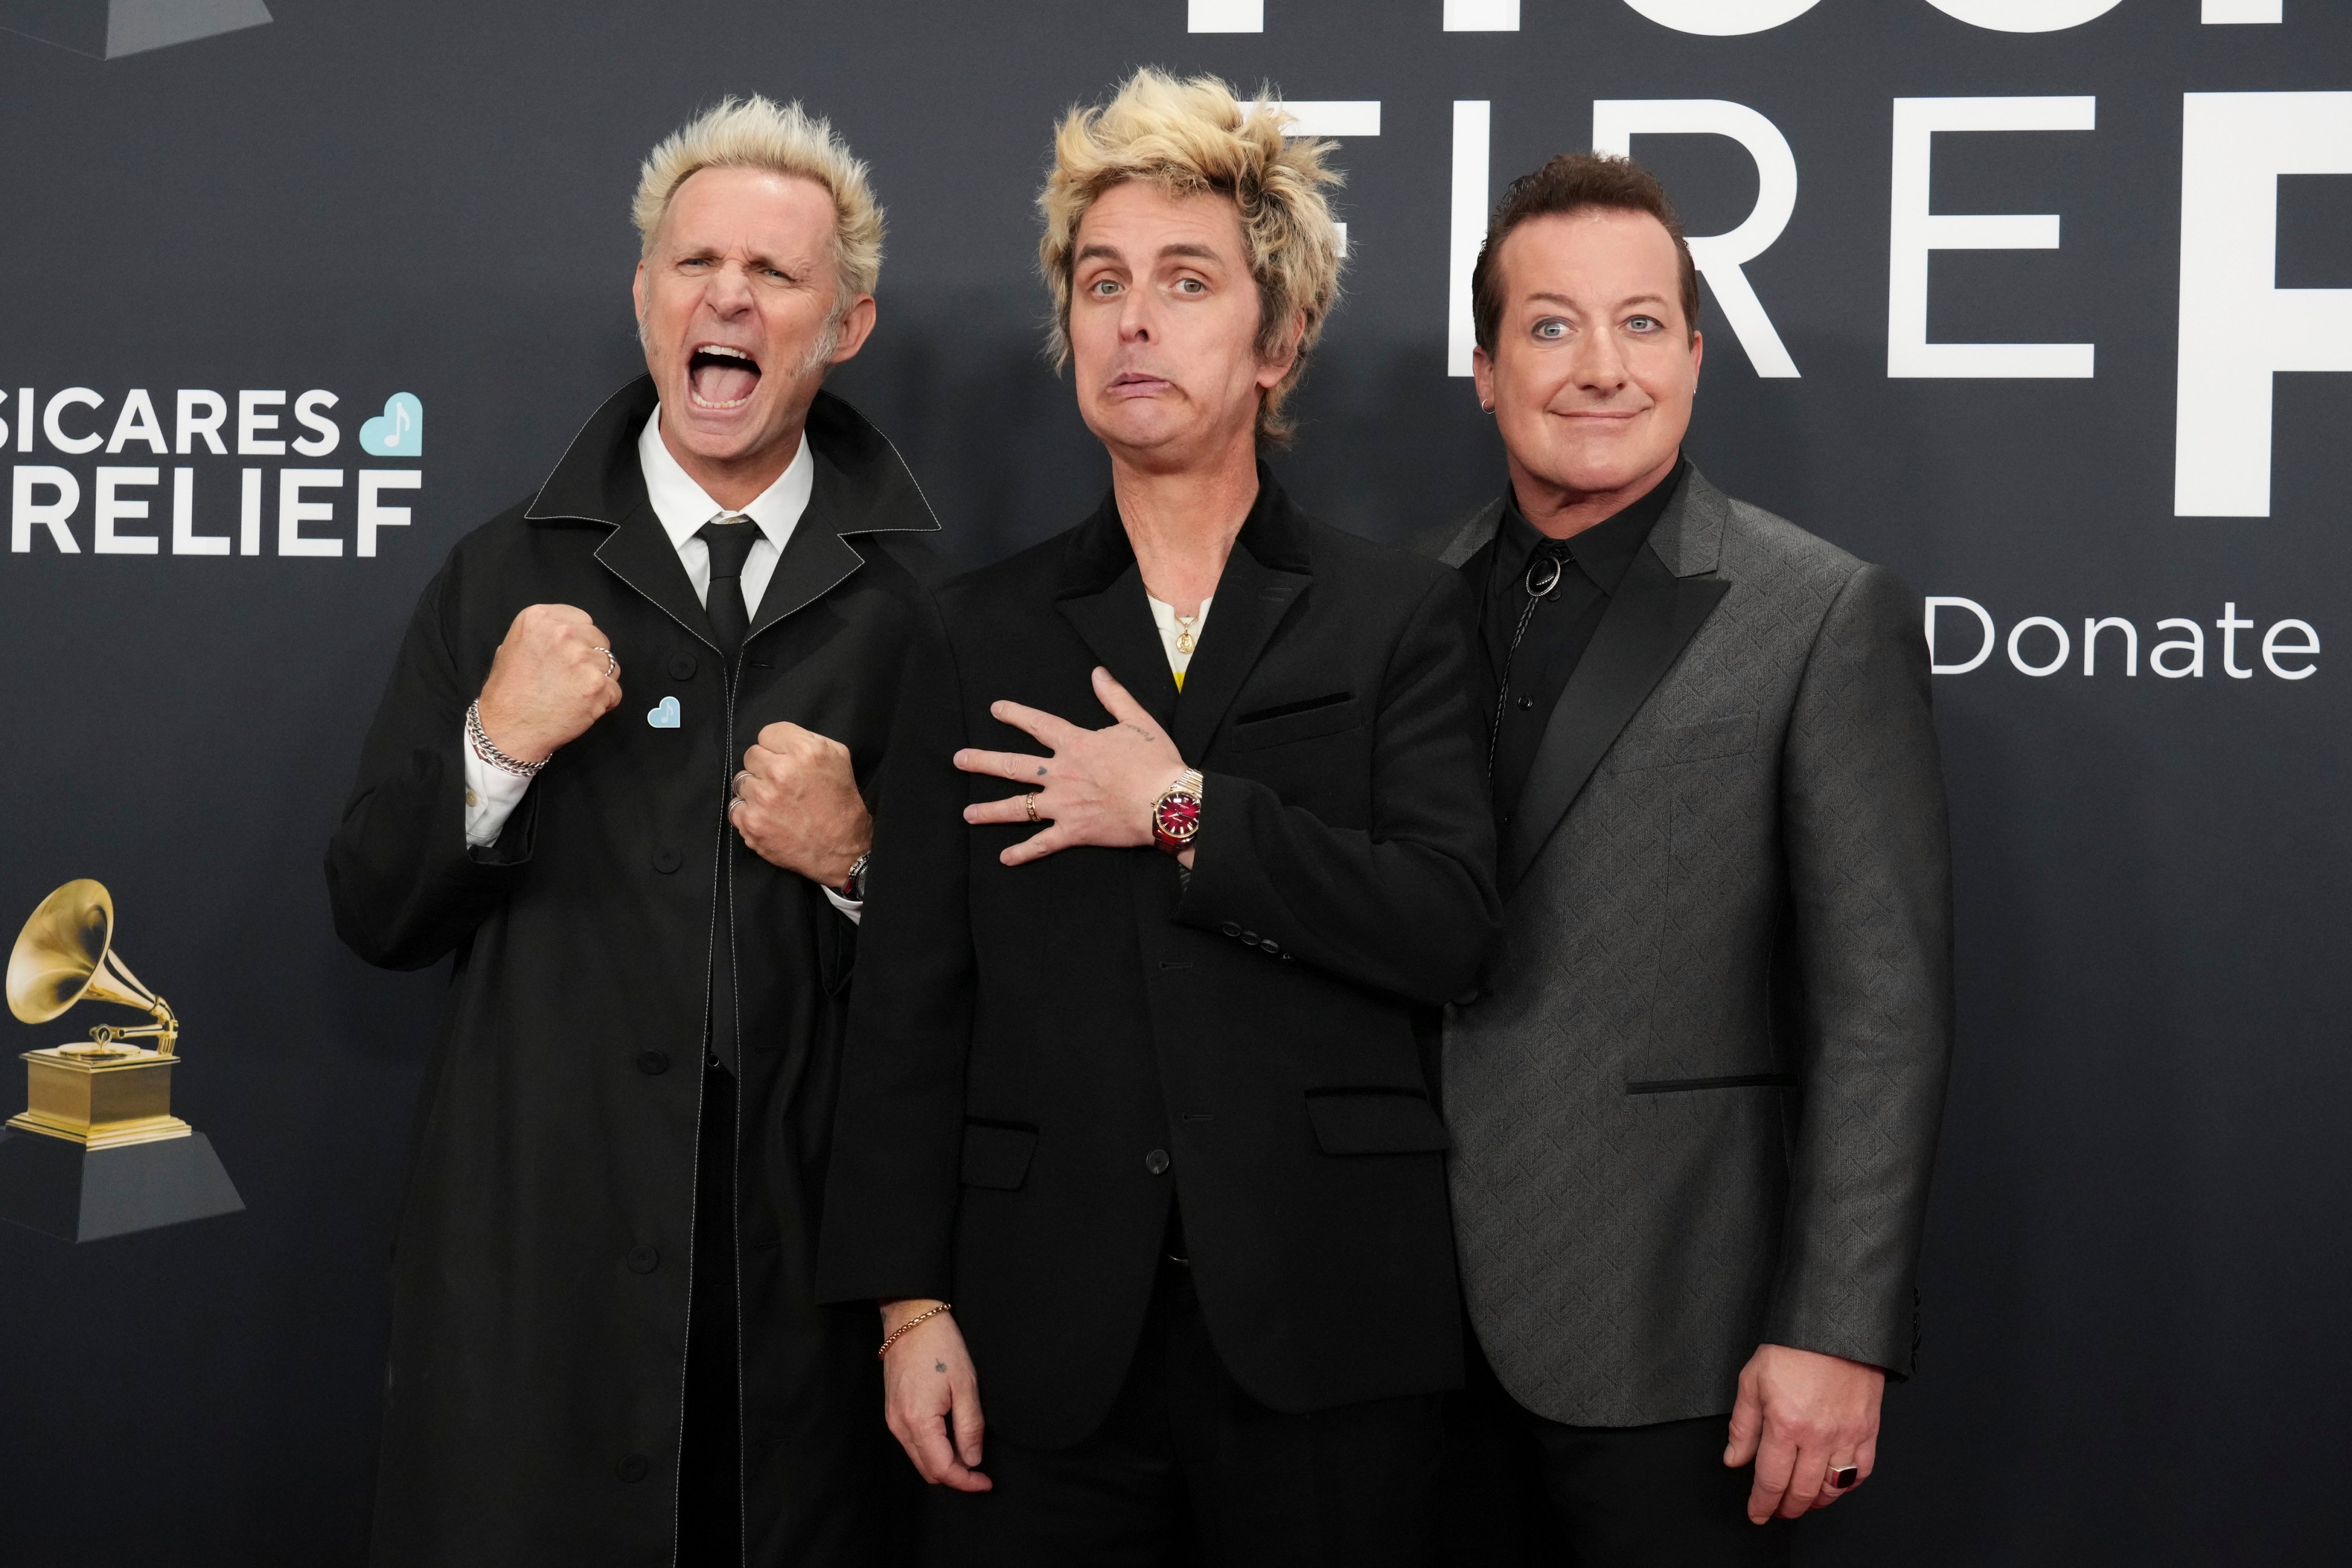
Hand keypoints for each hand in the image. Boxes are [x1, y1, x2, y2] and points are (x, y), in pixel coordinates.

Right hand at [475, 604, 621, 763]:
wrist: (508, 728)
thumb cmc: (509, 693)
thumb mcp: (512, 646)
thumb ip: (542, 634)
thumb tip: (564, 634)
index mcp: (540, 618)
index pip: (582, 621)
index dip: (580, 641)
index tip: (571, 654)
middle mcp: (562, 633)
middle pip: (599, 640)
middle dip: (591, 659)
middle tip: (570, 678)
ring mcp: (581, 658)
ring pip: (610, 665)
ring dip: (598, 680)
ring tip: (573, 694)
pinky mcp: (596, 684)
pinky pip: (615, 690)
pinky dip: (604, 702)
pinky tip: (581, 707)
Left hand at [730, 722, 870, 886]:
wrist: (841, 848)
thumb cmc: (840, 802)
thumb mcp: (837, 757)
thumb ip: (808, 740)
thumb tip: (780, 740)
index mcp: (804, 751)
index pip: (767, 733)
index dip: (777, 747)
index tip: (786, 760)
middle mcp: (780, 771)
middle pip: (751, 755)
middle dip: (765, 767)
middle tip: (782, 783)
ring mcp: (762, 798)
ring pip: (741, 780)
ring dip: (756, 790)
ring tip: (776, 802)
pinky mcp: (751, 822)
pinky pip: (735, 807)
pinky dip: (748, 812)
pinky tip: (767, 818)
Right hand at [879, 1300, 990, 1492]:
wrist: (911, 1318)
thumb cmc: (941, 1346)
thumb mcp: (965, 1385)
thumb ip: (969, 1427)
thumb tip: (972, 1460)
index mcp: (918, 1421)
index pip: (942, 1469)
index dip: (966, 1481)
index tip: (986, 1482)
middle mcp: (900, 1426)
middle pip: (928, 1471)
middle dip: (955, 1476)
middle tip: (981, 1470)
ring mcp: (893, 1420)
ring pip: (919, 1459)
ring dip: (944, 1463)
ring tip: (969, 1452)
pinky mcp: (892, 1412)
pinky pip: (912, 1444)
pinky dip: (932, 1449)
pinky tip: (950, 1437)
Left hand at [956, 667, 1189, 867]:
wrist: (1168, 803)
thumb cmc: (1156, 763)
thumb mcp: (1138, 722)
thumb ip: (1114, 697)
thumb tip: (1098, 674)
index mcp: (1076, 744)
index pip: (1037, 724)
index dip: (1014, 715)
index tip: (995, 709)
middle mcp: (1062, 773)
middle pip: (1014, 765)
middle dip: (983, 762)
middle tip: (960, 760)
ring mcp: (1064, 804)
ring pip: (1019, 807)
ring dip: (990, 810)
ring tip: (968, 813)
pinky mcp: (1073, 831)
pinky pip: (1042, 844)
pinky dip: (1022, 853)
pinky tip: (1004, 858)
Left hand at [1724, 1343, 1884, 1522]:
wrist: (1834, 1325)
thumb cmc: (1793, 1346)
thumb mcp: (1752, 1379)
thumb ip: (1743, 1425)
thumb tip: (1735, 1458)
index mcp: (1785, 1423)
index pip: (1771, 1479)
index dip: (1762, 1503)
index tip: (1757, 1513)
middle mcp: (1818, 1435)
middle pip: (1802, 1491)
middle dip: (1787, 1508)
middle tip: (1777, 1511)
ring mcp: (1847, 1435)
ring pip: (1833, 1488)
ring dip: (1815, 1502)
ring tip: (1803, 1502)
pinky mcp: (1869, 1430)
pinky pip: (1861, 1472)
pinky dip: (1847, 1486)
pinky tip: (1834, 1486)